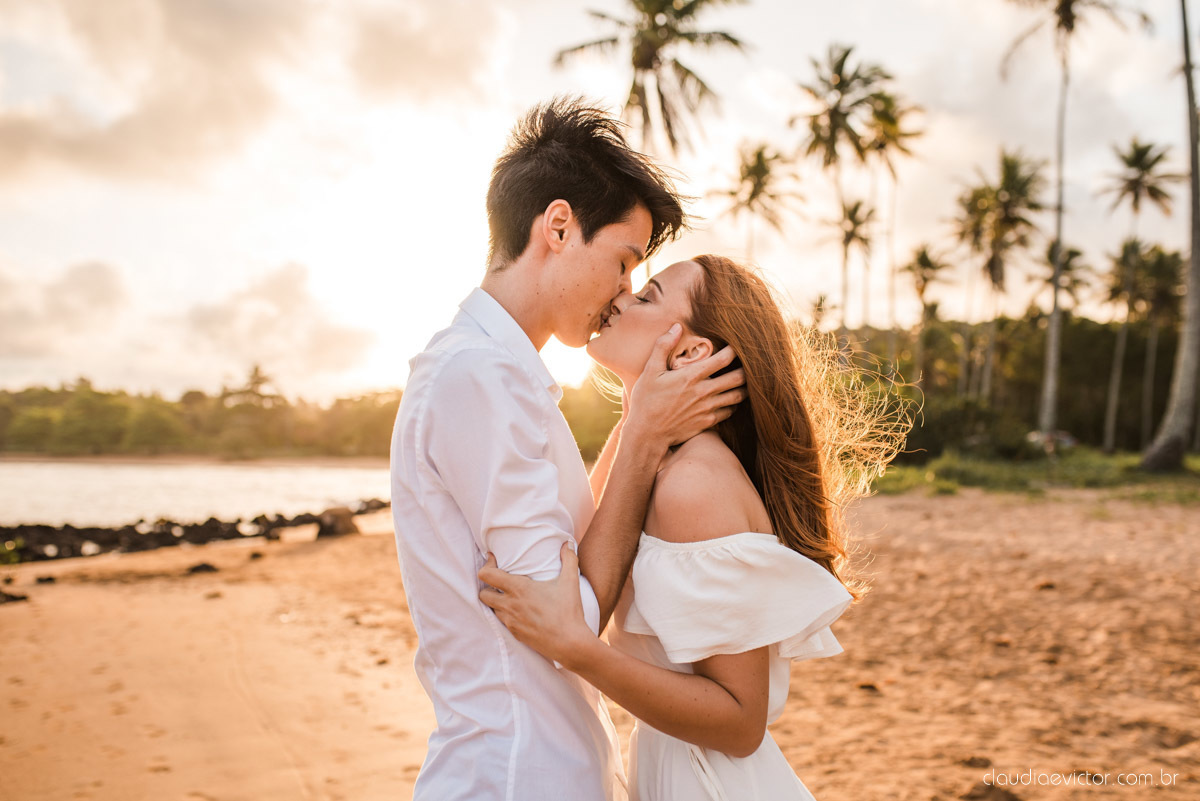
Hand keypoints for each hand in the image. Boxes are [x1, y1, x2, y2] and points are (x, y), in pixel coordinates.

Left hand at [478, 542, 595, 667]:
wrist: (570, 643)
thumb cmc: (569, 611)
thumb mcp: (570, 582)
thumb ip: (568, 559)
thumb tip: (567, 542)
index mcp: (519, 589)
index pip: (486, 575)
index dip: (487, 565)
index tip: (495, 560)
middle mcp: (510, 605)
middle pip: (482, 594)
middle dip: (488, 586)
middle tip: (500, 581)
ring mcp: (510, 622)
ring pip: (491, 609)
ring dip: (497, 601)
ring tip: (509, 596)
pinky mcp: (515, 634)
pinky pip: (502, 622)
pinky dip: (506, 614)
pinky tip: (519, 611)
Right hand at [625, 324, 745, 450]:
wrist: (647, 434)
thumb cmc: (646, 401)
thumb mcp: (650, 371)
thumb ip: (663, 346)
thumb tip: (677, 326)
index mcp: (691, 377)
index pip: (723, 359)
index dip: (735, 350)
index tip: (738, 344)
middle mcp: (704, 392)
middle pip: (738, 378)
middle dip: (747, 369)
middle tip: (749, 362)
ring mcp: (708, 409)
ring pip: (738, 396)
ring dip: (743, 387)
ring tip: (744, 379)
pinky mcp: (708, 422)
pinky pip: (730, 411)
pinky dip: (734, 403)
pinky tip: (731, 398)